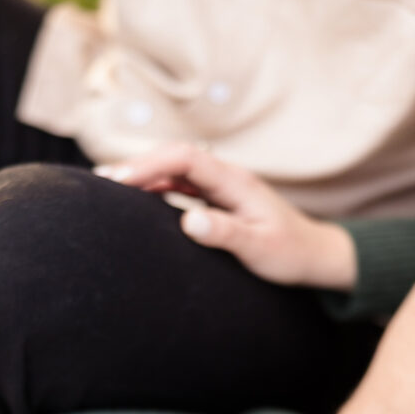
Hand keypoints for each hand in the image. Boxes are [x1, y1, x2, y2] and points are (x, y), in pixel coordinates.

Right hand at [95, 143, 356, 289]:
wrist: (313, 255)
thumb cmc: (289, 254)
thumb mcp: (259, 249)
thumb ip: (225, 234)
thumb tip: (188, 220)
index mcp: (234, 182)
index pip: (185, 159)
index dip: (149, 164)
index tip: (119, 180)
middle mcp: (225, 178)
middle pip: (174, 158)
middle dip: (137, 166)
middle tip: (101, 182)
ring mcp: (221, 188)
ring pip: (175, 171)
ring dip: (144, 176)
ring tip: (108, 188)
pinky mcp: (218, 201)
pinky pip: (181, 186)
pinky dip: (156, 188)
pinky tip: (136, 200)